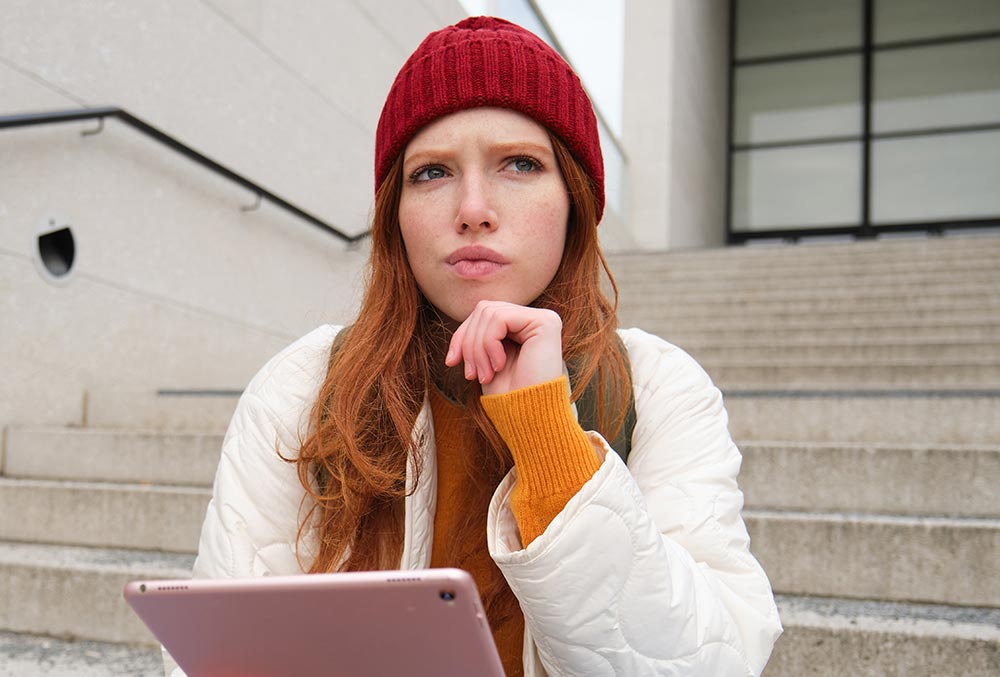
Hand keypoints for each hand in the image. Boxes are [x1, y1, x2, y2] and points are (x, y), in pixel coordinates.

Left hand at [445, 301, 562, 395]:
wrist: (530, 418)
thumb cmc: (509, 395)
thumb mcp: (485, 360)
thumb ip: (480, 335)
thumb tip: (463, 321)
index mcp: (523, 326)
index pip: (484, 313)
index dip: (462, 336)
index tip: (451, 362)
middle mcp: (536, 319)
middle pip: (484, 310)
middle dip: (468, 343)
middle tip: (471, 374)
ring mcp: (544, 319)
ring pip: (489, 313)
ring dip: (477, 348)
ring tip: (484, 374)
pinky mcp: (546, 323)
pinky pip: (500, 319)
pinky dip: (489, 344)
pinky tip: (499, 366)